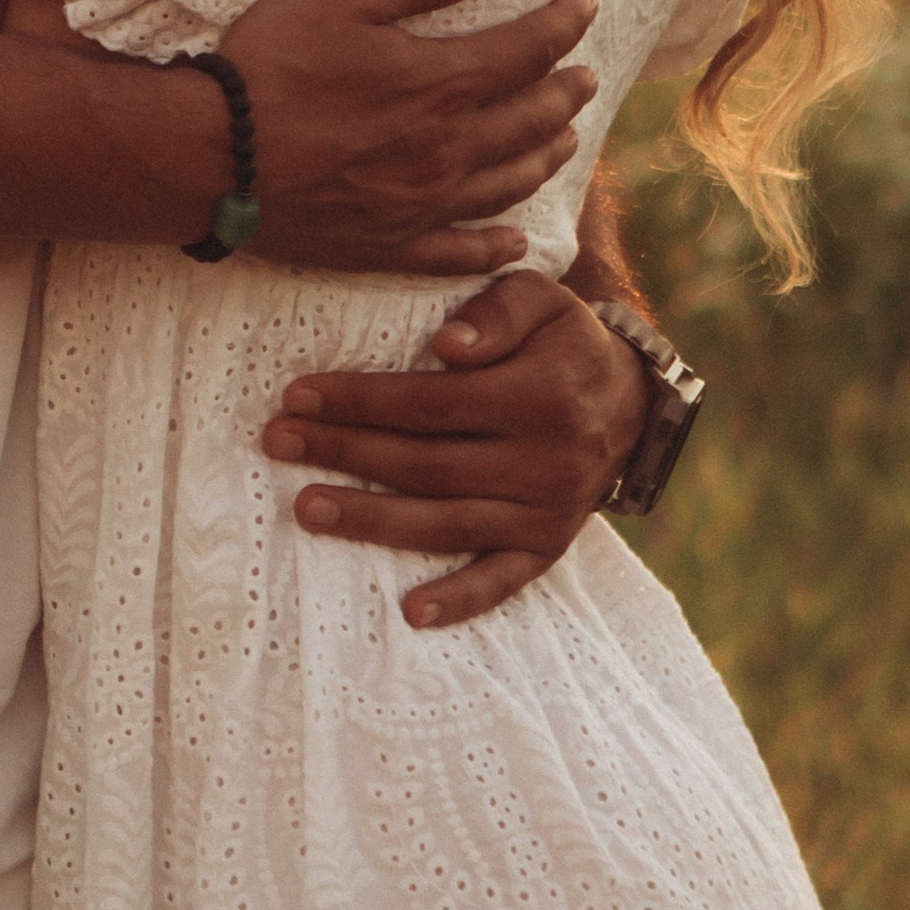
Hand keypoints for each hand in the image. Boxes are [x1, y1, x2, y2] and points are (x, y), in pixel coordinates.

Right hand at [222, 0, 598, 277]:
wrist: (212, 156)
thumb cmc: (273, 64)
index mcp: (442, 84)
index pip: (526, 51)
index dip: (562, 26)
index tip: (586, 7)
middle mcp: (448, 150)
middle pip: (527, 120)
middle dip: (564, 93)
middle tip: (587, 77)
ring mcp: (422, 205)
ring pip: (506, 184)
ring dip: (544, 158)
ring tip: (566, 140)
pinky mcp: (388, 245)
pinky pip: (458, 253)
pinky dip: (495, 249)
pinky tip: (516, 244)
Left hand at [262, 268, 651, 628]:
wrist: (630, 401)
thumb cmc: (565, 339)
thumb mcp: (542, 299)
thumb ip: (497, 312)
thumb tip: (447, 347)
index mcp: (538, 396)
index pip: (430, 403)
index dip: (361, 400)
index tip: (299, 393)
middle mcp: (542, 462)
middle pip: (424, 463)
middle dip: (344, 450)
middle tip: (279, 441)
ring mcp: (545, 513)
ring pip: (446, 523)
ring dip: (371, 520)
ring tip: (306, 508)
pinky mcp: (548, 547)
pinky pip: (503, 581)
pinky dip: (459, 600)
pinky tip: (410, 611)